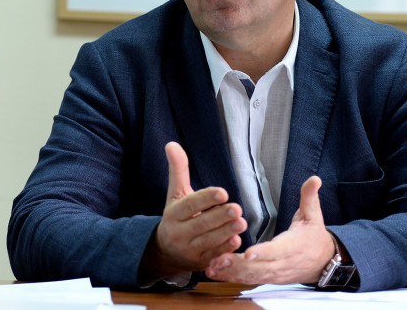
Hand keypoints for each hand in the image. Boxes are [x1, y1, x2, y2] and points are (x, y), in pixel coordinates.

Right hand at [140, 142, 245, 278]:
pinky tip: (237, 241)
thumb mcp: (175, 194)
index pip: (189, 205)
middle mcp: (179, 233)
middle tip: (237, 208)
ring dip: (226, 232)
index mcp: (173, 214)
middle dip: (220, 217)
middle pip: (201, 224)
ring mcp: (189, 249)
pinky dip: (225, 250)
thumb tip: (172, 144)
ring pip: (209, 241)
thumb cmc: (176, 217)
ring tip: (241, 223)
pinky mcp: (200, 263)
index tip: (222, 192)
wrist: (166, 251)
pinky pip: (213, 256)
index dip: (205, 199)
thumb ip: (178, 170)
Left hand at [205, 175, 334, 283]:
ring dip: (232, 272)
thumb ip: (309, 196)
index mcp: (294, 246)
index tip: (248, 253)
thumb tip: (314, 179)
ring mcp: (275, 274)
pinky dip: (231, 278)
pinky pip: (249, 280)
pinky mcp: (268, 278)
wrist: (322, 261)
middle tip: (219, 258)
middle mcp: (283, 263)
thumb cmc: (313, 235)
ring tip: (212, 267)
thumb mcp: (313, 215)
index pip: (278, 251)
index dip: (263, 253)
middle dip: (239, 265)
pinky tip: (213, 272)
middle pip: (260, 267)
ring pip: (252, 276)